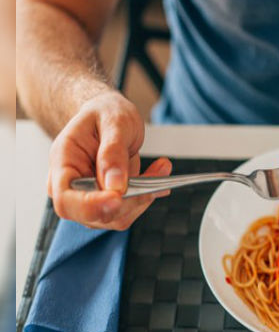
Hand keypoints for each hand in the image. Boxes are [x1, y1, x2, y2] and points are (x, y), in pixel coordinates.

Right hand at [47, 92, 171, 229]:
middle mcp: (72, 185)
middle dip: (126, 203)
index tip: (117, 198)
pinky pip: (128, 210)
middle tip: (152, 183)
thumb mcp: (114, 122)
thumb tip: (114, 186)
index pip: (66, 199)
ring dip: (142, 198)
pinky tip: (158, 173)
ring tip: (161, 167)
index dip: (90, 206)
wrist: (109, 115)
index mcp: (63, 162)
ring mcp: (89, 197)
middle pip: (91, 215)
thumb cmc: (105, 114)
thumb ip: (112, 152)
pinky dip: (147, 195)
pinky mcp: (109, 201)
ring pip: (115, 217)